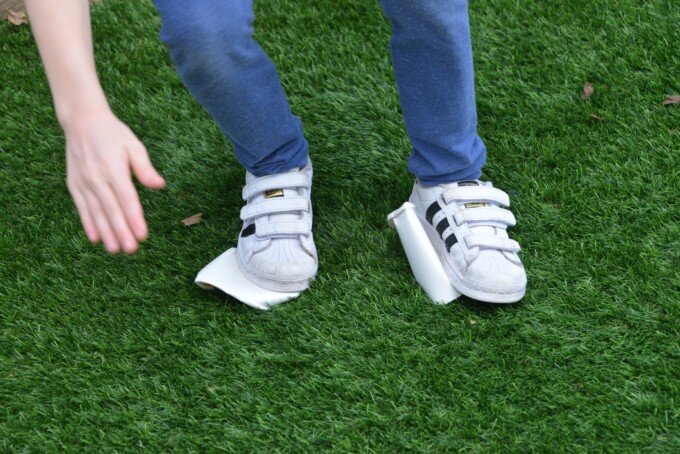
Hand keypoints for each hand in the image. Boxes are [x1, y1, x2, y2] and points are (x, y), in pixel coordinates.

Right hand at [63, 108, 164, 253]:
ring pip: (96, 212)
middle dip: (122, 231)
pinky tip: (95, 238)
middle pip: (112, 210)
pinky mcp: (74, 185)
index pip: (127, 199)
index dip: (134, 218)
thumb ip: (145, 168)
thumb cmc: (113, 134)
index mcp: (114, 169)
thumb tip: (159, 186)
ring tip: (115, 250)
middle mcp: (97, 178)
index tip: (143, 235)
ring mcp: (83, 182)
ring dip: (106, 233)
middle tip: (131, 249)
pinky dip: (88, 223)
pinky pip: (82, 208)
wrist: (82, 122)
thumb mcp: (133, 146)